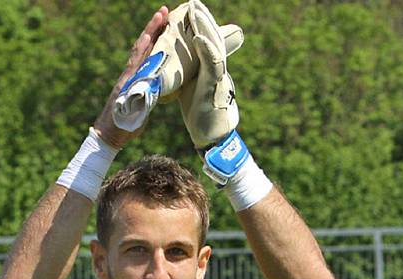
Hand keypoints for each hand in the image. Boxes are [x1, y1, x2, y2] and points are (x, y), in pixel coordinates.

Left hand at [94, 7, 168, 148]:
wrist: (107, 134)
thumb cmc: (121, 127)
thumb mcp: (132, 116)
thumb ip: (139, 102)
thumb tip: (149, 91)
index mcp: (130, 79)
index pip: (142, 52)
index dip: (151, 35)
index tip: (161, 19)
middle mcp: (129, 74)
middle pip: (141, 45)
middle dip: (153, 28)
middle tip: (165, 11)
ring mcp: (129, 77)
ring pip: (141, 51)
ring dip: (152, 36)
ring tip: (163, 23)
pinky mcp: (131, 82)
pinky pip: (142, 61)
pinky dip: (150, 50)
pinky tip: (158, 47)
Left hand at [179, 1, 243, 148]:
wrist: (212, 139)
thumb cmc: (202, 116)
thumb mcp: (193, 89)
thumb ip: (191, 74)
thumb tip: (185, 65)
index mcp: (209, 71)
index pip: (206, 44)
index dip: (201, 27)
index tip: (193, 10)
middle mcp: (216, 72)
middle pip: (212, 40)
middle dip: (204, 21)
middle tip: (194, 2)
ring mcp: (217, 80)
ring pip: (214, 49)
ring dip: (205, 29)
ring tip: (196, 12)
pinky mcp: (214, 90)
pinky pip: (211, 66)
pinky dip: (206, 50)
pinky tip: (198, 37)